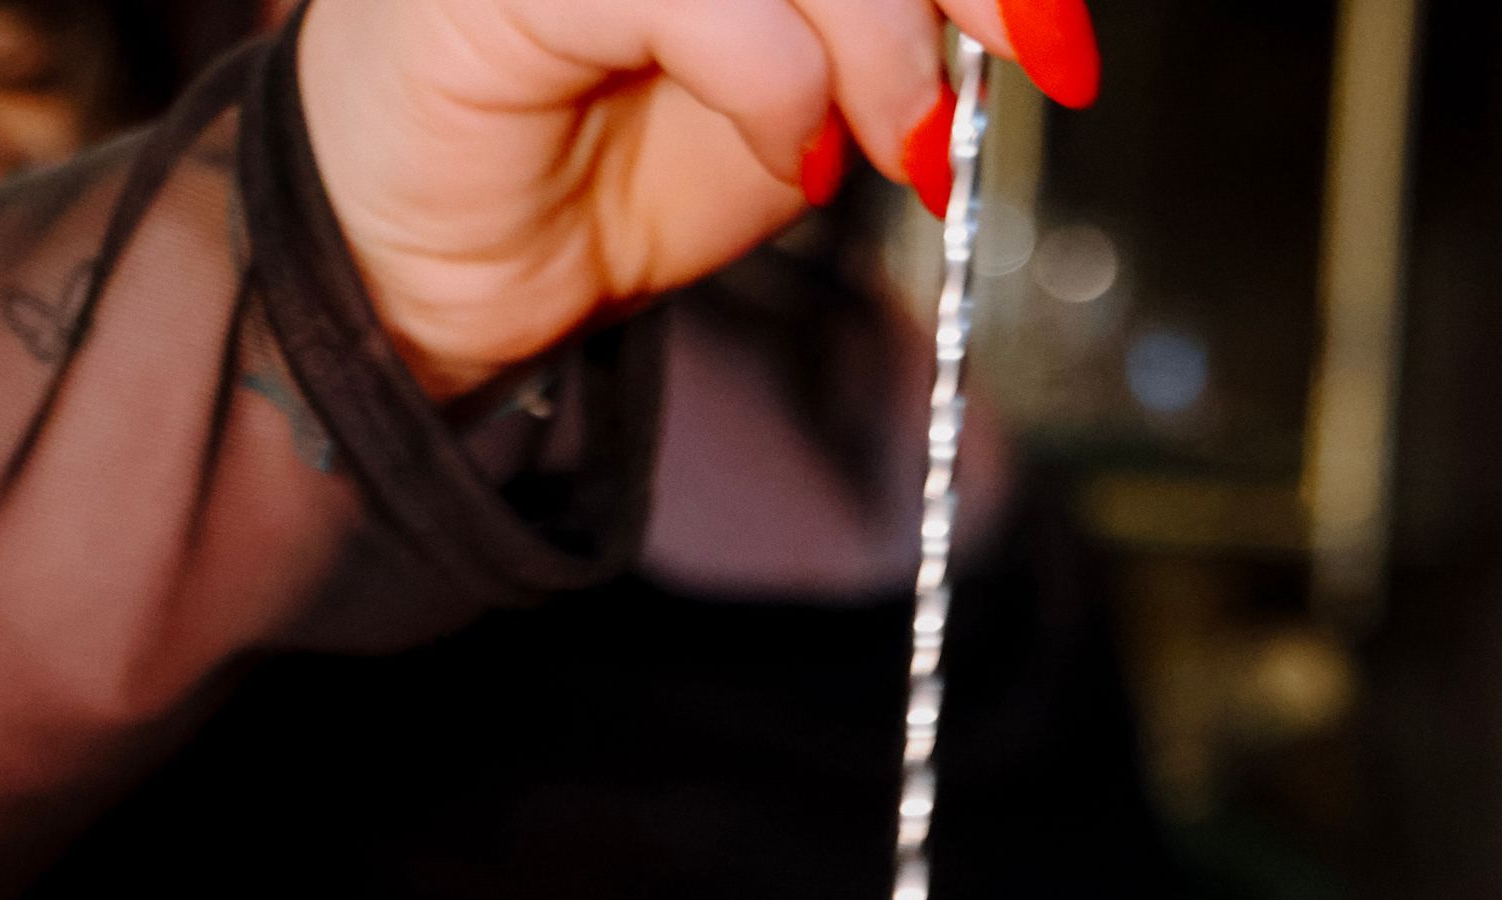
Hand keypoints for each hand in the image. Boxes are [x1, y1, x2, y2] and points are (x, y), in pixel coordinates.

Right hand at [298, 0, 1096, 399]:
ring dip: (886, 43)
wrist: (440, 273)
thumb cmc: (602, 166)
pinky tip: (795, 154)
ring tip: (901, 149)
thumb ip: (887, 30)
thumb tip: (1013, 20)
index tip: (1062, 40)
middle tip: (1032, 73)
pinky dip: (783, 85)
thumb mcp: (803, 93)